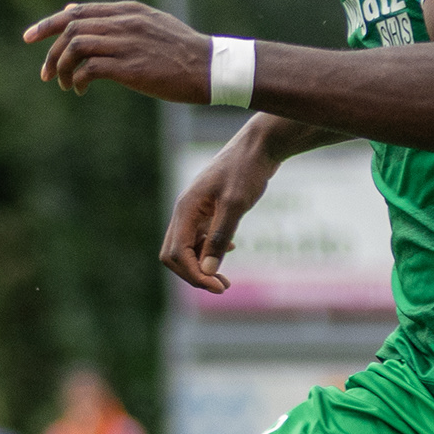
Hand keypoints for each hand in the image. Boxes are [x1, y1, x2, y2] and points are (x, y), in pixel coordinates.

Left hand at [27, 0, 210, 102]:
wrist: (210, 68)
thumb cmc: (180, 51)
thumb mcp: (148, 23)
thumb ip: (112, 17)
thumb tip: (72, 11)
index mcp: (128, 11)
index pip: (78, 11)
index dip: (49, 24)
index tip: (30, 37)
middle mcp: (124, 22)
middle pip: (71, 27)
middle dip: (49, 50)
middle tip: (44, 73)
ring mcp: (127, 43)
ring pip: (75, 46)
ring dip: (61, 67)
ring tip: (63, 84)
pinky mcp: (130, 67)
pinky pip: (89, 68)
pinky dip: (76, 80)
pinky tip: (79, 90)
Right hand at [161, 136, 276, 292]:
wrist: (258, 146)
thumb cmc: (246, 170)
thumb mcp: (235, 204)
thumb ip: (220, 237)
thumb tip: (207, 271)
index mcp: (186, 209)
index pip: (176, 253)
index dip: (194, 274)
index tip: (218, 286)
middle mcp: (185, 211)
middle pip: (174, 255)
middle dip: (194, 275)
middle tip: (222, 287)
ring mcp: (195, 210)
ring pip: (187, 248)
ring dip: (202, 267)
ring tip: (225, 281)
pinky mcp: (207, 209)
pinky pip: (199, 237)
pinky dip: (209, 251)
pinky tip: (230, 250)